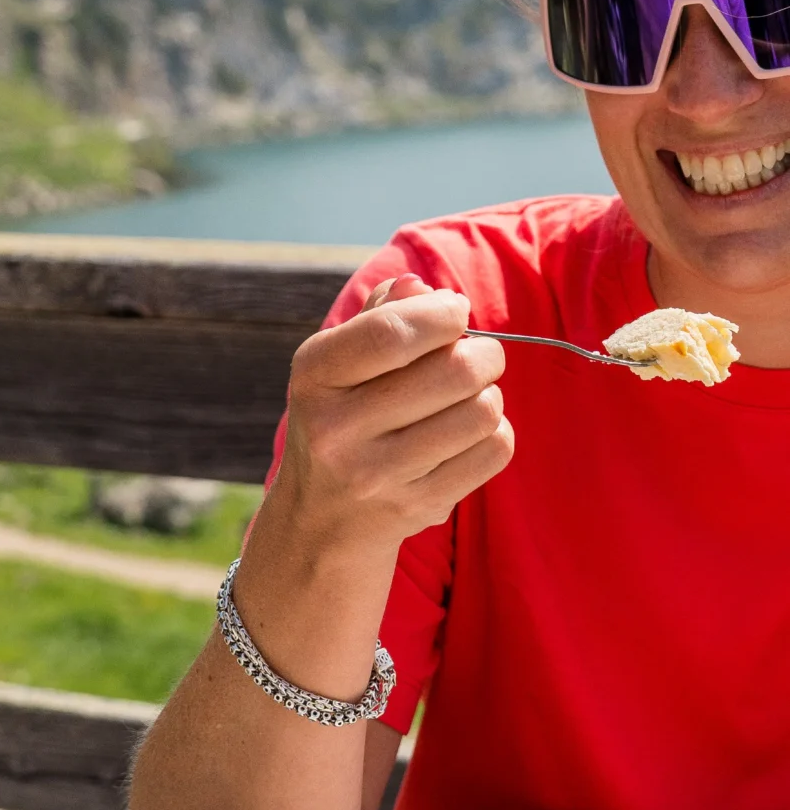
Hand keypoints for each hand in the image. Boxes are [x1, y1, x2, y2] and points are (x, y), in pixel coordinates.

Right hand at [270, 271, 513, 563]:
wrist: (322, 520)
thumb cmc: (343, 417)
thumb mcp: (338, 363)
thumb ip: (380, 315)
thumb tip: (425, 289)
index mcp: (314, 376)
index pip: (391, 333)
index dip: (442, 314)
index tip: (455, 311)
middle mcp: (338, 429)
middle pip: (453, 371)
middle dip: (484, 353)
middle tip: (479, 355)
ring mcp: (378, 475)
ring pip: (482, 412)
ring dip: (489, 395)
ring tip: (469, 397)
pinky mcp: (417, 507)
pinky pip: (494, 451)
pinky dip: (494, 433)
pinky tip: (468, 434)